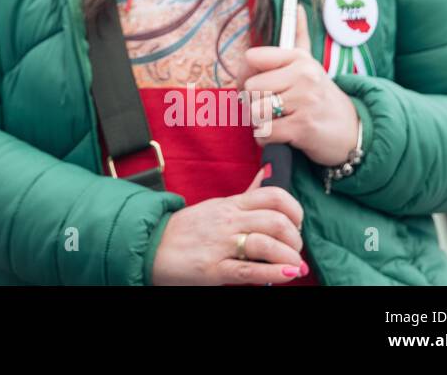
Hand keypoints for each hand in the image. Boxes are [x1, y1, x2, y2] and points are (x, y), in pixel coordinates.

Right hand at [150, 165, 306, 284]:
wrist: (150, 245)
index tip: (296, 225)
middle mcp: (228, 221)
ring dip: (289, 257)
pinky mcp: (213, 269)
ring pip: (266, 244)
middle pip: (276, 221)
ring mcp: (220, 244)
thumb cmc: (186, 229)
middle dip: (295, 239)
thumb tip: (267, 172)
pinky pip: (249, 270)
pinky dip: (273, 273)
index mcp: (231, 204)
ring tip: (293, 267)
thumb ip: (246, 194)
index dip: (295, 210)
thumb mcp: (217, 205)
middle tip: (294, 250)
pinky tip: (286, 275)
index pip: (273, 196)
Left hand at [240, 6, 359, 167]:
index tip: (258, 85)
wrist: (352, 131)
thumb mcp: (310, 65)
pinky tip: (282, 134)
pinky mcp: (304, 127)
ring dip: (260, 121)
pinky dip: (267, 138)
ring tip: (278, 120)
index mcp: (299, 58)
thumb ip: (300, 36)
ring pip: (254, 110)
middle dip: (254, 103)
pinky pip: (264, 132)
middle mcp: (303, 75)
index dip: (245, 75)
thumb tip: (297, 7)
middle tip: (272, 108)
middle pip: (250, 88)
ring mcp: (305, 100)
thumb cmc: (320, 96)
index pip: (251, 58)